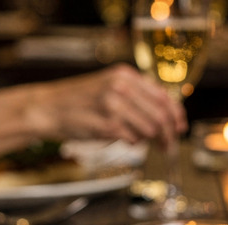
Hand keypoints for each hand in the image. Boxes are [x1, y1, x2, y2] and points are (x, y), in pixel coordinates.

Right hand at [34, 64, 187, 145]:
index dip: (176, 115)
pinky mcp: (106, 124)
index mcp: (125, 75)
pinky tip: (125, 140)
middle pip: (161, 115)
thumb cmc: (80, 102)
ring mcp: (113, 105)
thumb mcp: (109, 88)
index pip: (163, 97)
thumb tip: (166, 117)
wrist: (47, 108)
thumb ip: (135, 97)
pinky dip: (133, 143)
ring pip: (150, 129)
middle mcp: (121, 86)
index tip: (180, 127)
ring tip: (144, 143)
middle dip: (169, 134)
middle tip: (168, 146)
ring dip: (151, 141)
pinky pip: (133, 139)